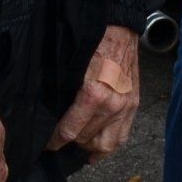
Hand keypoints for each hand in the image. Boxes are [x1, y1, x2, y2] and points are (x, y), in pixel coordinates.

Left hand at [46, 26, 140, 163]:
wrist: (119, 30)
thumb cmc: (92, 43)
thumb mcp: (71, 66)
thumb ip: (63, 91)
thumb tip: (49, 112)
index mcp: (93, 94)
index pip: (69, 131)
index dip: (55, 141)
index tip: (47, 144)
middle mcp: (112, 105)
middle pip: (85, 138)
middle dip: (69, 141)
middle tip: (58, 138)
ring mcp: (125, 108)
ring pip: (104, 144)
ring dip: (88, 146)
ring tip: (77, 143)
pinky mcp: (133, 106)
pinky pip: (122, 137)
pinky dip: (108, 147)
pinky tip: (96, 151)